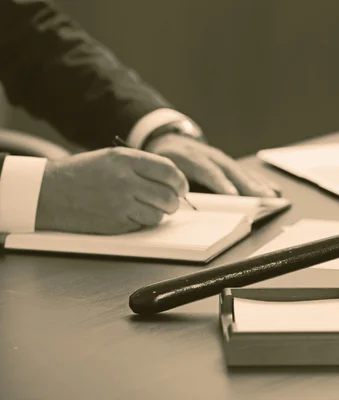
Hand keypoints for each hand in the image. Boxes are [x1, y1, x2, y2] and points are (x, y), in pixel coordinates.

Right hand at [35, 147, 188, 233]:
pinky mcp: (115, 223)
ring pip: (159, 213)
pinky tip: (133, 215)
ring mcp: (120, 203)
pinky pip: (143, 224)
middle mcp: (125, 179)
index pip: (168, 171)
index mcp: (125, 159)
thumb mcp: (110, 158)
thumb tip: (171, 180)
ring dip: (160, 213)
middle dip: (174, 200)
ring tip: (150, 208)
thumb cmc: (80, 174)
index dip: (180, 181)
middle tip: (170, 202)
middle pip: (168, 194)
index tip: (181, 187)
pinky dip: (144, 222)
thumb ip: (140, 166)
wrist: (48, 193)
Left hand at [145, 133, 278, 196]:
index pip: (207, 170)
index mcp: (189, 156)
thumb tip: (184, 205)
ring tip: (272, 197)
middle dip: (247, 185)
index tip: (232, 195)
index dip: (220, 183)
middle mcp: (209, 155)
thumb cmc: (164, 161)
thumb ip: (173, 186)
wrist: (167, 139)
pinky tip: (273, 189)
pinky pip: (246, 172)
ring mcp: (221, 158)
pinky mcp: (228, 162)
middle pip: (230, 171)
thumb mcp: (162, 171)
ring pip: (241, 171)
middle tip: (262, 198)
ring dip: (257, 185)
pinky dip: (259, 181)